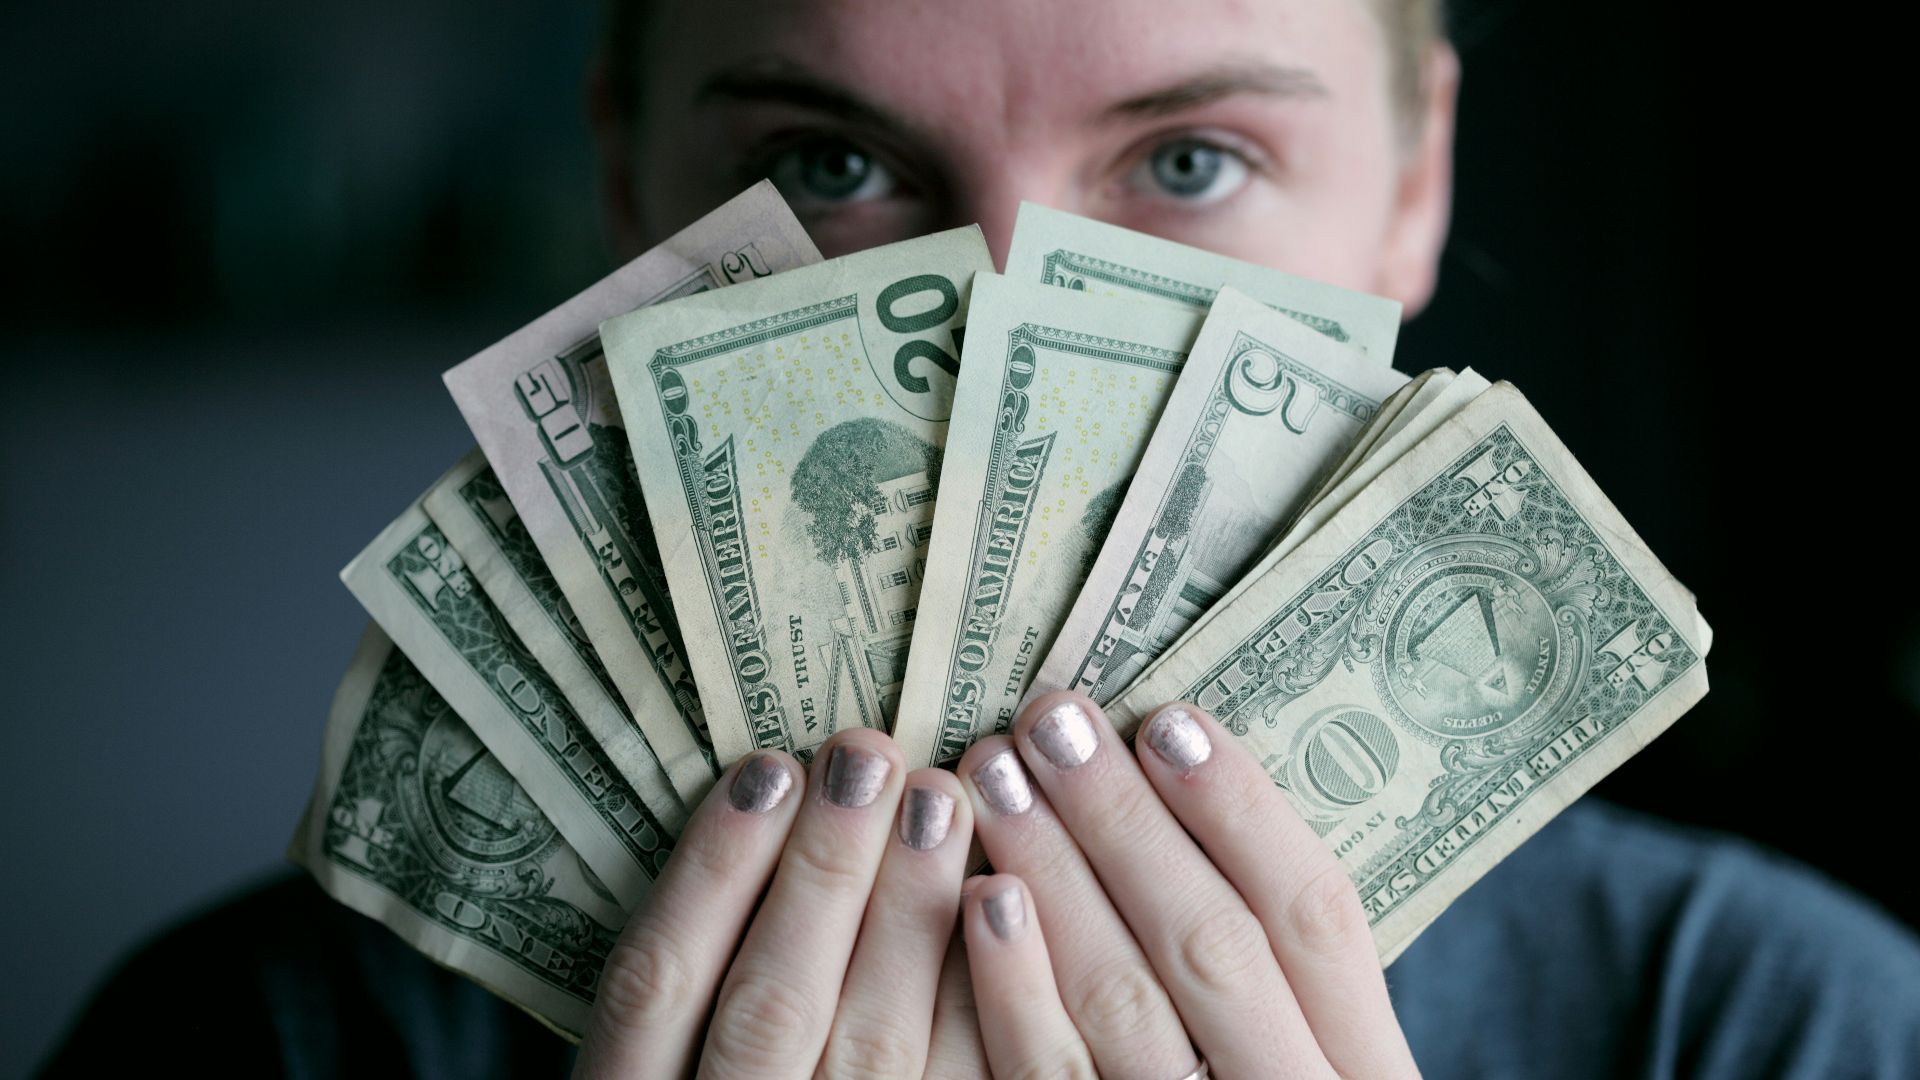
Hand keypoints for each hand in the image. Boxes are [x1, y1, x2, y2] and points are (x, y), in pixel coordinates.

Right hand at [574, 728, 977, 1078]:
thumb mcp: (667, 1056)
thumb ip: (702, 967)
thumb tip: (780, 799)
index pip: (656, 984)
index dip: (710, 871)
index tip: (767, 768)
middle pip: (769, 1006)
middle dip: (823, 872)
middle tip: (871, 757)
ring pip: (870, 1049)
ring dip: (906, 918)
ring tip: (939, 800)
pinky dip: (980, 1002)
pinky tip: (999, 907)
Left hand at [954, 693, 1421, 1079]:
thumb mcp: (1317, 1055)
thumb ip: (1277, 970)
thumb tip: (1184, 782)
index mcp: (1365, 1069)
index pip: (1315, 919)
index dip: (1243, 811)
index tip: (1171, 718)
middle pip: (1211, 946)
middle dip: (1126, 823)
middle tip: (1053, 718)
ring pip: (1125, 1006)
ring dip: (1057, 879)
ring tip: (1000, 776)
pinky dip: (1015, 990)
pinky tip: (982, 900)